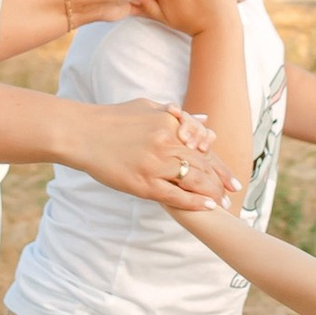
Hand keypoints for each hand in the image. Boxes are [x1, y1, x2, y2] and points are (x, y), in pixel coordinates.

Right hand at [66, 98, 241, 210]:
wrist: (81, 133)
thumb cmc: (111, 119)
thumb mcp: (147, 108)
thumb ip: (177, 115)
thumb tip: (205, 121)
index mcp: (169, 123)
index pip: (203, 146)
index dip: (219, 163)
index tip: (231, 176)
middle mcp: (166, 143)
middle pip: (202, 164)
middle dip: (220, 180)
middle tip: (234, 192)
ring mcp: (154, 164)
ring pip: (193, 181)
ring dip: (212, 193)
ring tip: (223, 203)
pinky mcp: (142, 183)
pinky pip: (175, 196)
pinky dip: (193, 202)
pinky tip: (207, 207)